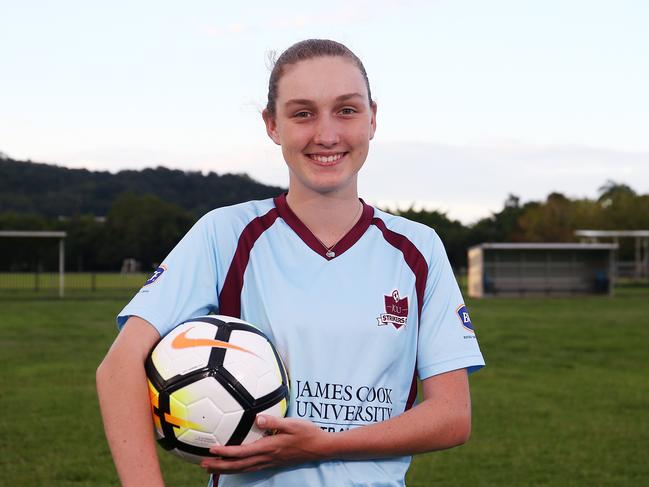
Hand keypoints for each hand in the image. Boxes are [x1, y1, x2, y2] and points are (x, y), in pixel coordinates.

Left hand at [201, 415, 330, 473]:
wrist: (321, 447)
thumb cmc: (308, 433)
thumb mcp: (293, 423)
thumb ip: (275, 422)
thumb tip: (258, 418)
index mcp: (269, 447)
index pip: (243, 452)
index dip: (226, 452)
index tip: (211, 450)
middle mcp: (267, 457)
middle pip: (239, 465)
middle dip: (220, 465)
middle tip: (203, 465)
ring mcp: (270, 462)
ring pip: (244, 469)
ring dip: (227, 469)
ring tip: (211, 468)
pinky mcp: (273, 462)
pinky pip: (251, 468)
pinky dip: (239, 469)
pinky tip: (234, 467)